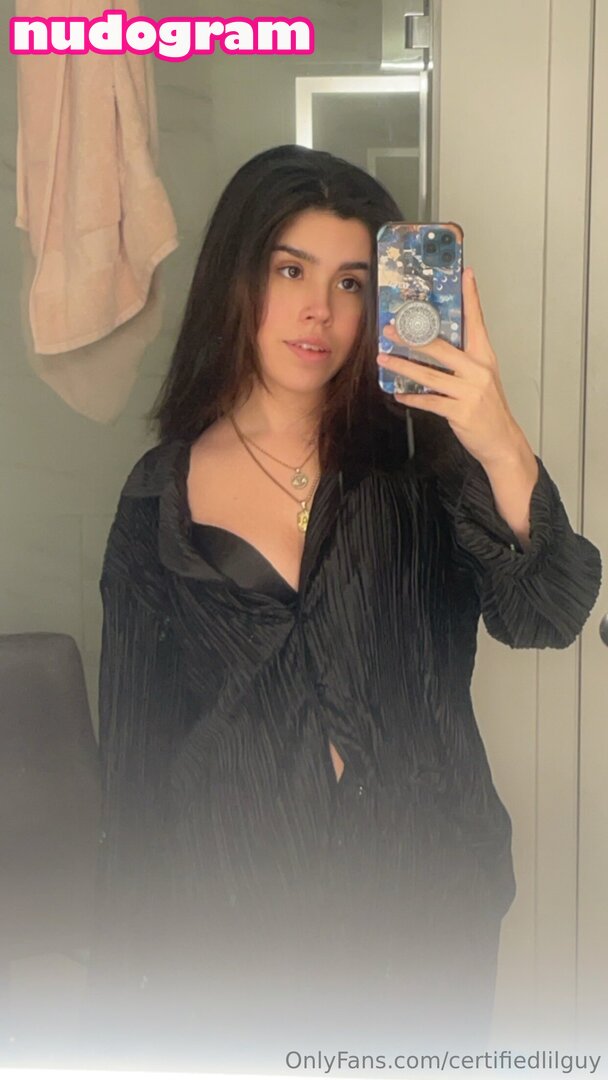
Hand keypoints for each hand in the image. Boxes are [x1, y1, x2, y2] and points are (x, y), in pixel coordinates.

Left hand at [377, 267, 531, 469]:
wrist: (502, 441)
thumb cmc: (488, 409)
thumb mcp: (481, 378)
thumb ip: (462, 361)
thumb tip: (433, 346)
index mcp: (484, 357)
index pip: (477, 321)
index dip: (471, 297)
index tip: (466, 274)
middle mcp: (478, 370)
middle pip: (441, 347)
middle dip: (411, 338)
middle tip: (390, 330)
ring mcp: (470, 391)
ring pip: (429, 375)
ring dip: (402, 367)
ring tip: (384, 359)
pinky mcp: (460, 412)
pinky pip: (429, 401)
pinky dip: (412, 398)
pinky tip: (398, 393)